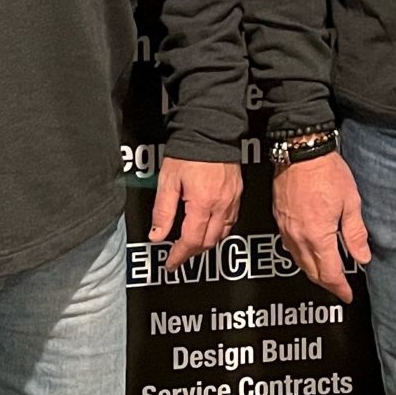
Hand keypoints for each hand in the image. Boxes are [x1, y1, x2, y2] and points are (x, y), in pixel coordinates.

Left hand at [151, 156, 242, 271]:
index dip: (179, 256)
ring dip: (206, 243)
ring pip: (222, 234)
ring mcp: (232, 200)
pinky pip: (231, 221)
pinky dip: (219, 230)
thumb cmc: (188, 152)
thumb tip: (157, 236)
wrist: (210, 131)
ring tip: (191, 244)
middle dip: (192, 252)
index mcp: (202, 203)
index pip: (191, 240)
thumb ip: (162, 211)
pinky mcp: (238, 193)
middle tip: (178, 255)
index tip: (170, 264)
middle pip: (209, 242)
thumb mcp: (168, 181)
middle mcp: (221, 205)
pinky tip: (208, 227)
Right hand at [272, 154, 369, 302]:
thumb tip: (362, 258)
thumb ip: (355, 234)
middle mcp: (298, 237)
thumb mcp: (350, 202)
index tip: (347, 295)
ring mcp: (286, 229)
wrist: (301, 151)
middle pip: (311, 272)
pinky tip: (310, 253)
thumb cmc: (327, 173)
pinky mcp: (279, 219)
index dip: (339, 288)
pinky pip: (290, 247)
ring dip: (313, 272)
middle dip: (326, 284)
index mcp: (317, 235)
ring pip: (299, 261)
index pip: (329, 273)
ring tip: (327, 275)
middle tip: (339, 288)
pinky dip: (302, 257)